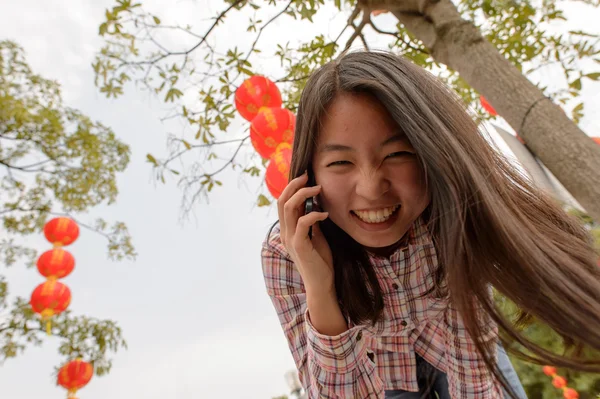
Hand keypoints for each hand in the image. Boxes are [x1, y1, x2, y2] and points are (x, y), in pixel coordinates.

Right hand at [278, 172, 333, 291]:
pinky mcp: (299, 246)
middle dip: (295, 185)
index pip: (283, 202)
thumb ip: (311, 222)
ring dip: (304, 195)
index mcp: (287, 230)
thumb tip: (315, 204)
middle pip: (282, 201)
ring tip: (318, 189)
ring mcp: (290, 239)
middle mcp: (285, 233)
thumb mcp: (316, 236)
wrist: (321, 284)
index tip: (306, 178)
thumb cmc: (320, 261)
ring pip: (289, 208)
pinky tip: (325, 214)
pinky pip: (303, 222)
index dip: (292, 187)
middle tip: (309, 176)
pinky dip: (314, 214)